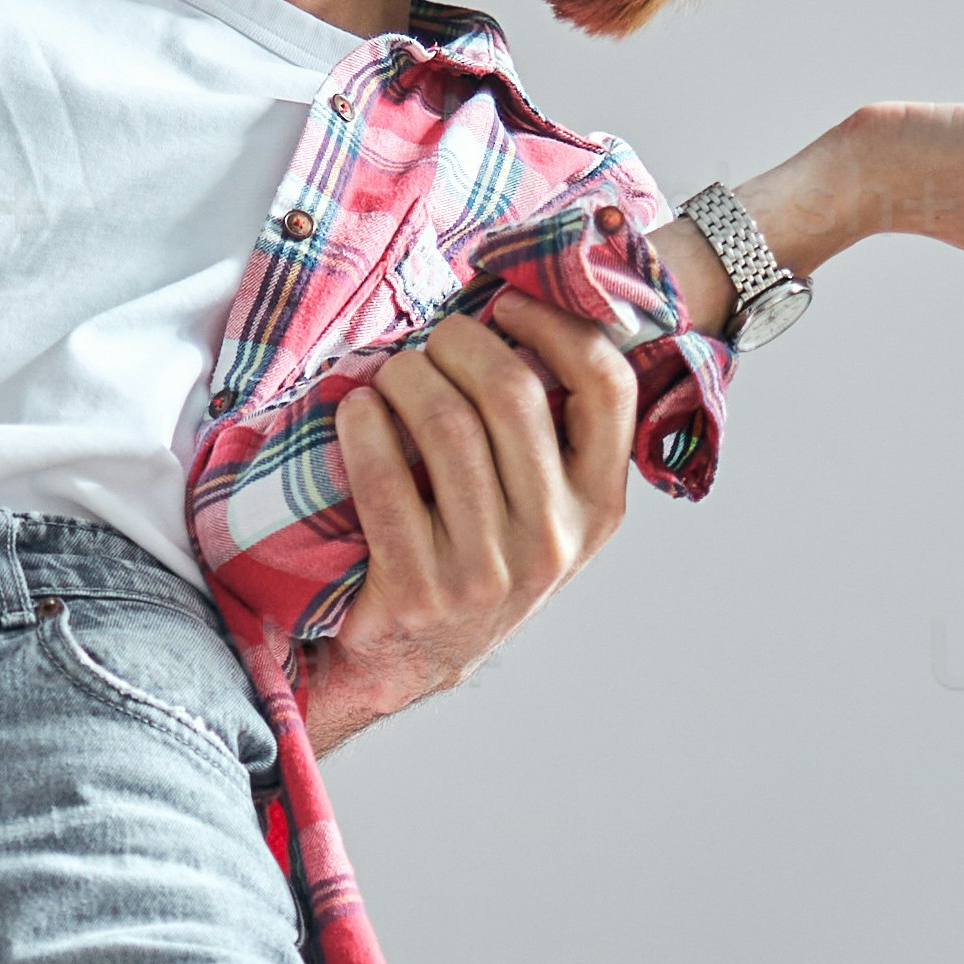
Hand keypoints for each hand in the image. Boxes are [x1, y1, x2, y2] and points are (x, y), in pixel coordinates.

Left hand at [304, 301, 637, 744]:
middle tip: (430, 342)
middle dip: (459, 343)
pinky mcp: (418, 590)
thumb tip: (530, 305)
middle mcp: (552, 541)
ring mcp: (486, 571)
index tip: (508, 307)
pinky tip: (355, 412)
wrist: (410, 658)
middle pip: (513, 391)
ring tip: (389, 376)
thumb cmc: (475, 554)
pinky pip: (385, 478)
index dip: (556, 325)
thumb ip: (552, 432)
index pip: (608, 387)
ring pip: (446, 425)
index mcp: (597, 507)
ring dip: (405, 377)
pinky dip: (362, 427)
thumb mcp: (542, 507)